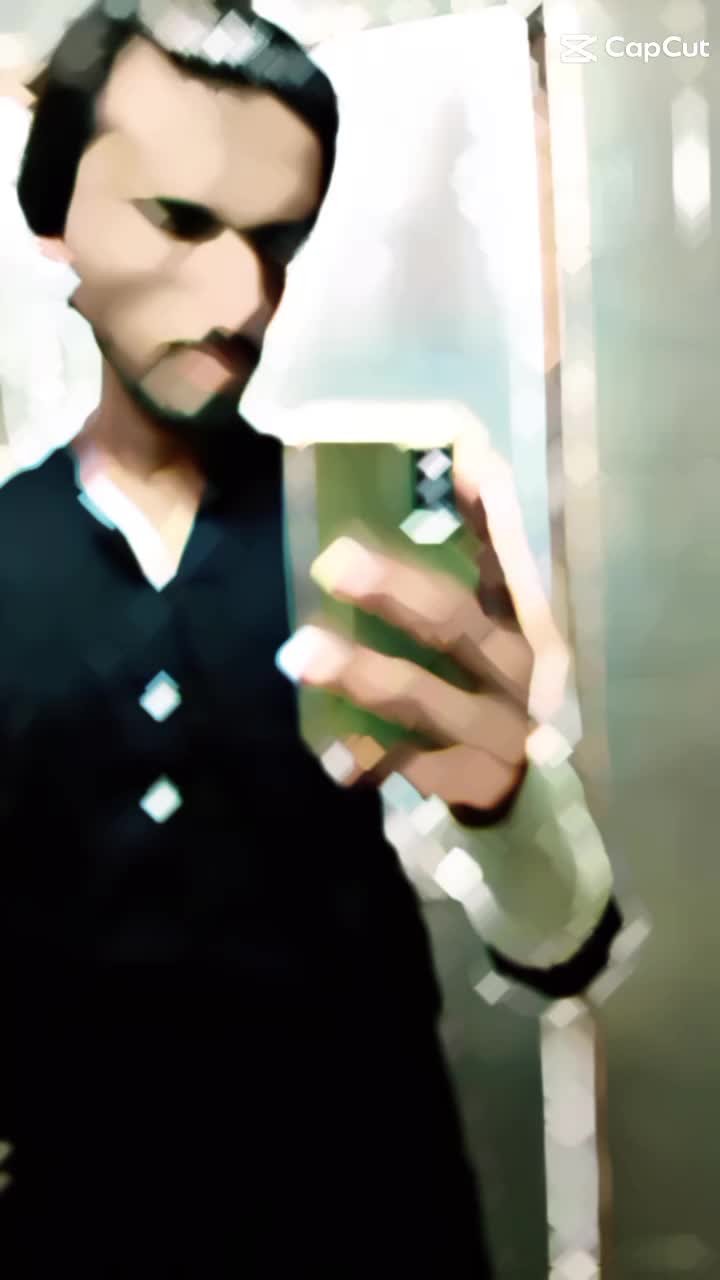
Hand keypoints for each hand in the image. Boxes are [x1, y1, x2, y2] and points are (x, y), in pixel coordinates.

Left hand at [283, 428, 565, 824]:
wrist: (526, 801)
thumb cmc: (486, 698)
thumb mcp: (485, 643)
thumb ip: (458, 583)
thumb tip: (414, 496)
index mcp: (518, 624)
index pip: (503, 558)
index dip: (486, 513)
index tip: (465, 458)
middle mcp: (514, 671)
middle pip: (454, 623)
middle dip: (394, 590)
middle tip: (333, 560)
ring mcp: (495, 730)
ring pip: (423, 698)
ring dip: (361, 674)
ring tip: (299, 654)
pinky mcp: (472, 783)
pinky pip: (411, 769)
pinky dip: (369, 762)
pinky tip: (331, 760)